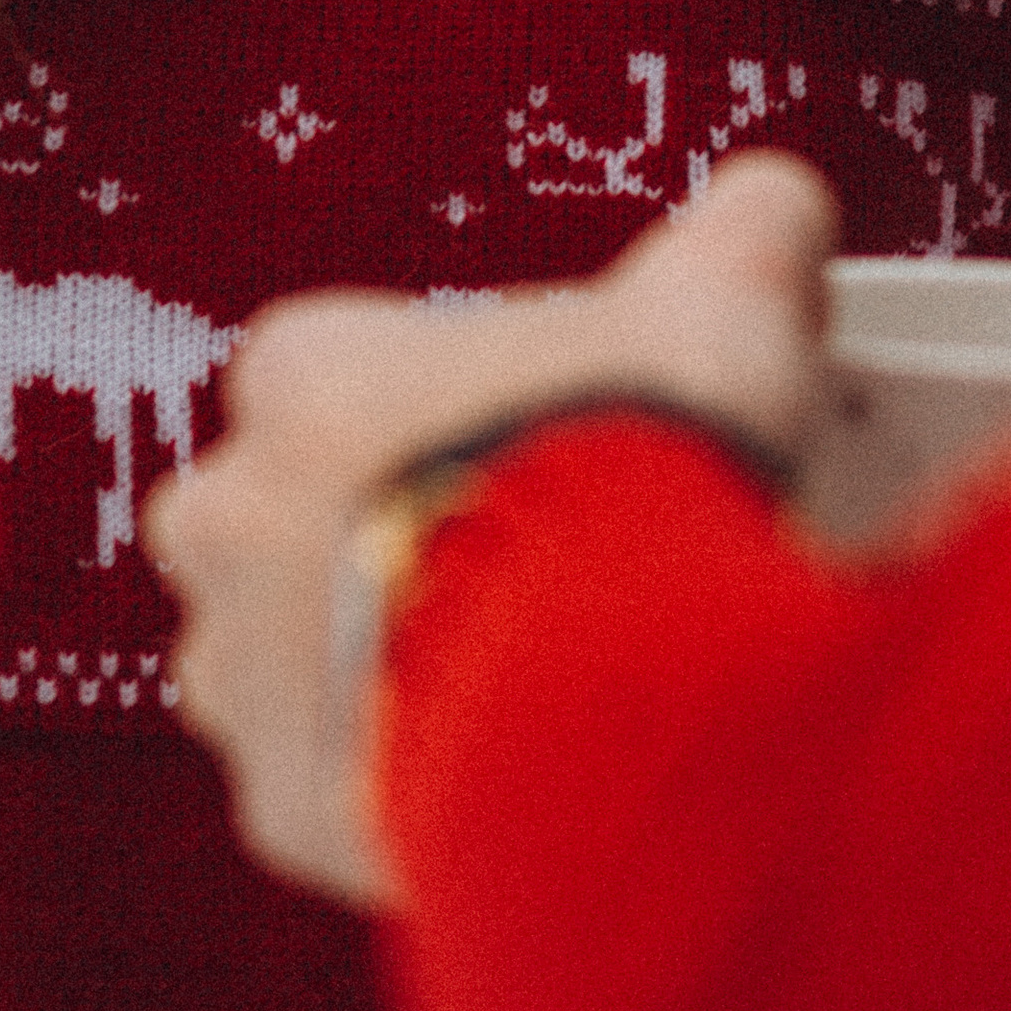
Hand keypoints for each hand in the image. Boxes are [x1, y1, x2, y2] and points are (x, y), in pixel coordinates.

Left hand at [143, 152, 839, 907]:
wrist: (612, 680)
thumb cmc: (636, 465)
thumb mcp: (722, 300)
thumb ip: (742, 236)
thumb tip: (771, 211)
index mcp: (309, 371)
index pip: (339, 365)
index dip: (451, 395)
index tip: (535, 425)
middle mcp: (239, 513)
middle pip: (282, 511)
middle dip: (382, 530)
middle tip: (519, 553)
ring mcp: (246, 666)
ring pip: (286, 659)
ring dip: (377, 662)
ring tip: (517, 671)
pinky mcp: (285, 799)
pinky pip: (330, 788)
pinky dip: (400, 782)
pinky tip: (505, 764)